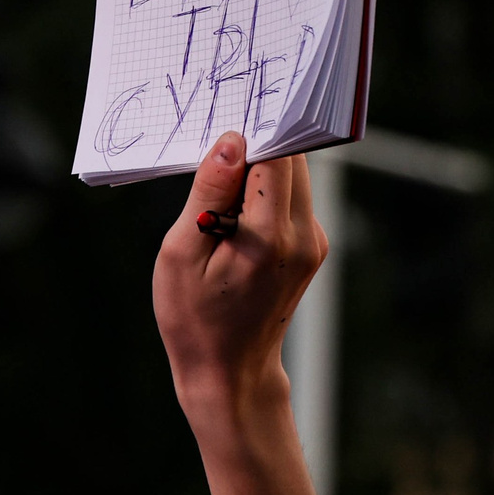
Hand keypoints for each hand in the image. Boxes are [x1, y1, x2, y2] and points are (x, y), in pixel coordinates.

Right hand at [153, 135, 326, 437]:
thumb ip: (208, 193)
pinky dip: (265, 191)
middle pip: (291, 160)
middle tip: (214, 147)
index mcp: (269, 236)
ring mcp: (313, 242)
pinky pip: (292, 199)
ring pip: (294, 177)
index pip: (274, 156)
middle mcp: (303, 236)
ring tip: (217, 186)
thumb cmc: (193, 318)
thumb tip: (231, 143)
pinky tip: (232, 209)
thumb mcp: (180, 253)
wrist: (229, 372)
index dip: (250, 132)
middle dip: (256, 145)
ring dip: (259, 169)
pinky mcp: (311, 247)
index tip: (222, 121)